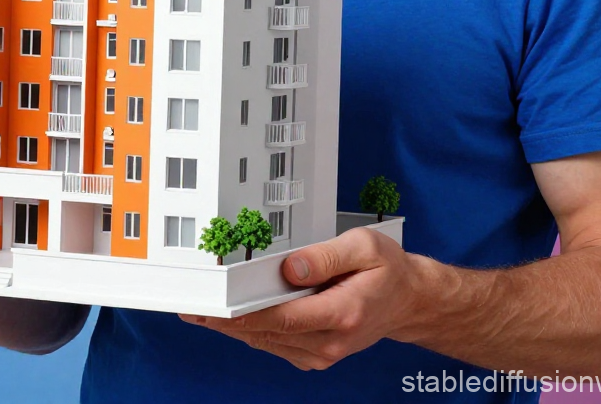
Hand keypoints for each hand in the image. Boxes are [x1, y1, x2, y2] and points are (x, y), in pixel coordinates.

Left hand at [180, 227, 422, 369]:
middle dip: (226, 320)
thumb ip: (325, 256)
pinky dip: (253, 331)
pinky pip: (276, 343)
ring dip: (234, 328)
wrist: (408, 301)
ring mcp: (322, 352)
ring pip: (267, 342)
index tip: (212, 305)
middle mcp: (329, 341)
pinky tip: (233, 317)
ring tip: (201, 311)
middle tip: (192, 307)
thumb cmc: (387, 271)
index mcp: (341, 314)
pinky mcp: (315, 353)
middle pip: (266, 333)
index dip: (242, 313)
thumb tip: (290, 267)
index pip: (281, 317)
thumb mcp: (364, 247)